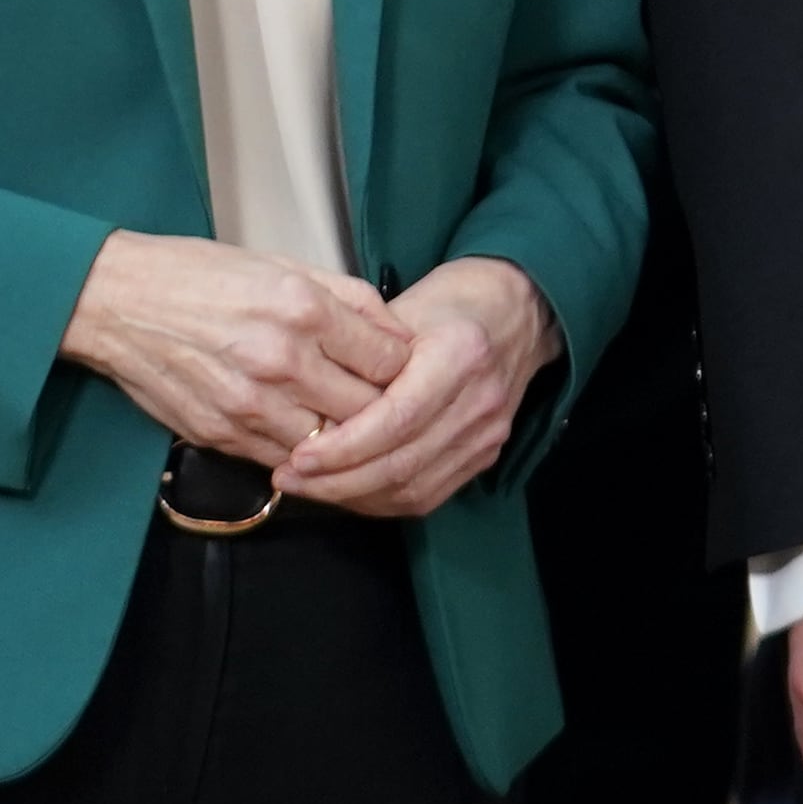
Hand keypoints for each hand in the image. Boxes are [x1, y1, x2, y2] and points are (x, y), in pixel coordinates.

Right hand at [59, 231, 412, 466]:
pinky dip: (301, 452)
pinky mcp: (223, 433)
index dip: (403, 369)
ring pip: (334, 445)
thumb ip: (346, 298)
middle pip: (371, 410)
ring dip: (342, 439)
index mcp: (300, 306)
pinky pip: (287, 459)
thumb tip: (397, 334)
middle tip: (383, 405)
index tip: (397, 370)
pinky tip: (297, 430)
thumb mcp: (278, 264)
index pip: (391, 360)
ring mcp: (250, 402)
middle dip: (384, 410)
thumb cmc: (191, 275)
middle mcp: (280, 358)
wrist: (111, 299)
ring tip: (341, 423)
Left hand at [279, 259, 555, 518]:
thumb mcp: (397, 308)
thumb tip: (301, 392)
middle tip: (288, 478)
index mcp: (459, 355)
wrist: (515, 315)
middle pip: (405, 462)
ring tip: (307, 486)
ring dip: (356, 495)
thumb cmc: (445, 305)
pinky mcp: (485, 454)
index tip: (298, 455)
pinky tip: (344, 490)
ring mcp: (488, 434)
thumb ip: (357, 349)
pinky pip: (430, 493)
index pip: (397, 418)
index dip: (345, 445)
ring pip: (416, 487)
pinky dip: (383, 498)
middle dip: (340, 479)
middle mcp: (480, 401)